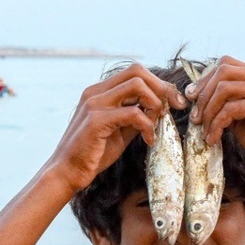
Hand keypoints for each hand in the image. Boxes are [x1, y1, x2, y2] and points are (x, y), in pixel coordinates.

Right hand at [48, 64, 188, 191]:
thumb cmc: (93, 154)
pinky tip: (148, 140)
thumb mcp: (120, 131)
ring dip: (155, 103)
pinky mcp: (96, 120)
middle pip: (137, 70)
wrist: (68, 173)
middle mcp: (95, 92)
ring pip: (137, 85)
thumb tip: (160, 108)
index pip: (134, 72)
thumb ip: (136, 116)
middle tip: (175, 106)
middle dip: (162, 87)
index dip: (159, 83)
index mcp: (99, 91)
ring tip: (157, 124)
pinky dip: (148, 126)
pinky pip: (134, 113)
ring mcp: (94, 104)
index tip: (174, 101)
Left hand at [185, 56, 244, 180]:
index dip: (205, 79)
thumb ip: (225, 100)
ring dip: (208, 111)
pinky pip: (231, 108)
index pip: (227, 63)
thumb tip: (195, 91)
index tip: (192, 98)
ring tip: (204, 130)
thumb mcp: (240, 115)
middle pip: (224, 71)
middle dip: (204, 94)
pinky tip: (213, 139)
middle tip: (195, 117)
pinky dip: (217, 124)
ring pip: (224, 89)